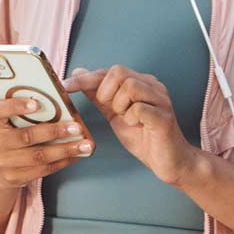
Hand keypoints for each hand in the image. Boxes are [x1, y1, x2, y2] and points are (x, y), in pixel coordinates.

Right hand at [0, 90, 92, 188]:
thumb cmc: (10, 133)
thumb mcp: (10, 119)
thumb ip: (25, 109)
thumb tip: (58, 100)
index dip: (16, 106)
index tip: (36, 104)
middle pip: (27, 136)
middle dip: (55, 131)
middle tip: (77, 127)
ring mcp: (4, 162)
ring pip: (38, 156)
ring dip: (65, 150)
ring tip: (85, 145)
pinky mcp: (15, 177)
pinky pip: (43, 170)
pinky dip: (62, 162)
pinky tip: (76, 155)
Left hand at [65, 65, 195, 184]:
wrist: (168, 161)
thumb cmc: (144, 137)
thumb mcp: (114, 113)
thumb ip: (98, 94)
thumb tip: (79, 73)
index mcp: (140, 83)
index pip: (108, 71)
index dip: (85, 78)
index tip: (65, 86)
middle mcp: (152, 86)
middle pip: (118, 72)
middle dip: (106, 93)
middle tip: (112, 110)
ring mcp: (160, 99)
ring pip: (129, 87)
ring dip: (120, 106)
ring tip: (128, 118)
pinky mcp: (164, 116)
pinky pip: (139, 108)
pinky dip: (131, 119)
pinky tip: (138, 126)